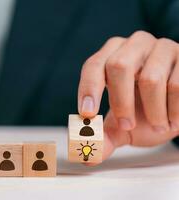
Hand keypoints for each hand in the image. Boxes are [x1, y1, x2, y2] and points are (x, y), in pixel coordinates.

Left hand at [78, 31, 178, 164]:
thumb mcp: (122, 127)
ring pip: (151, 79)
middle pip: (119, 66)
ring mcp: (161, 47)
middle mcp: (133, 45)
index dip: (88, 88)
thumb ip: (104, 138)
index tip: (87, 114)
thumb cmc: (144, 113)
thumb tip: (87, 157)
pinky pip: (177, 85)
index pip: (93, 66)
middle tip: (126, 126)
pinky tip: (173, 118)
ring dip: (154, 112)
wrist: (177, 110)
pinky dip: (174, 110)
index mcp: (111, 56)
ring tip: (158, 124)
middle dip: (121, 102)